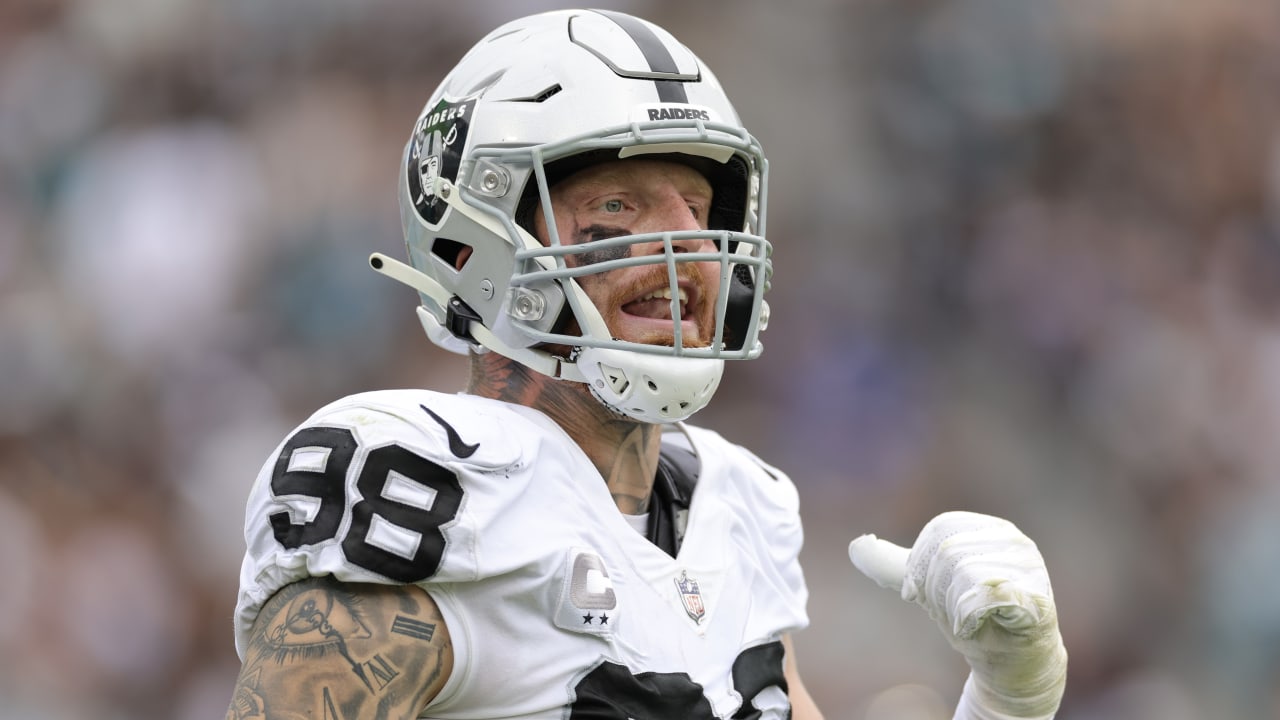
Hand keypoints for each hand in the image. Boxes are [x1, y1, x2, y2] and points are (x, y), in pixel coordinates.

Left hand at [848, 511, 1066, 718]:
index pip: (939, 530)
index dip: (921, 564)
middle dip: (936, 589)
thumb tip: (857, 545)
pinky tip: (980, 625)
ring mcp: (1030, 568)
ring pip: (965, 573)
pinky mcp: (1038, 598)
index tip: (922, 592)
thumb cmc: (971, 618)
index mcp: (989, 528)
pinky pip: (988, 596)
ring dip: (954, 607)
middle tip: (952, 612)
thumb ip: (893, 566)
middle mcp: (1013, 541)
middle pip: (948, 551)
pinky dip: (972, 616)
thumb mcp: (926, 588)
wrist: (1009, 661)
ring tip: (970, 620)